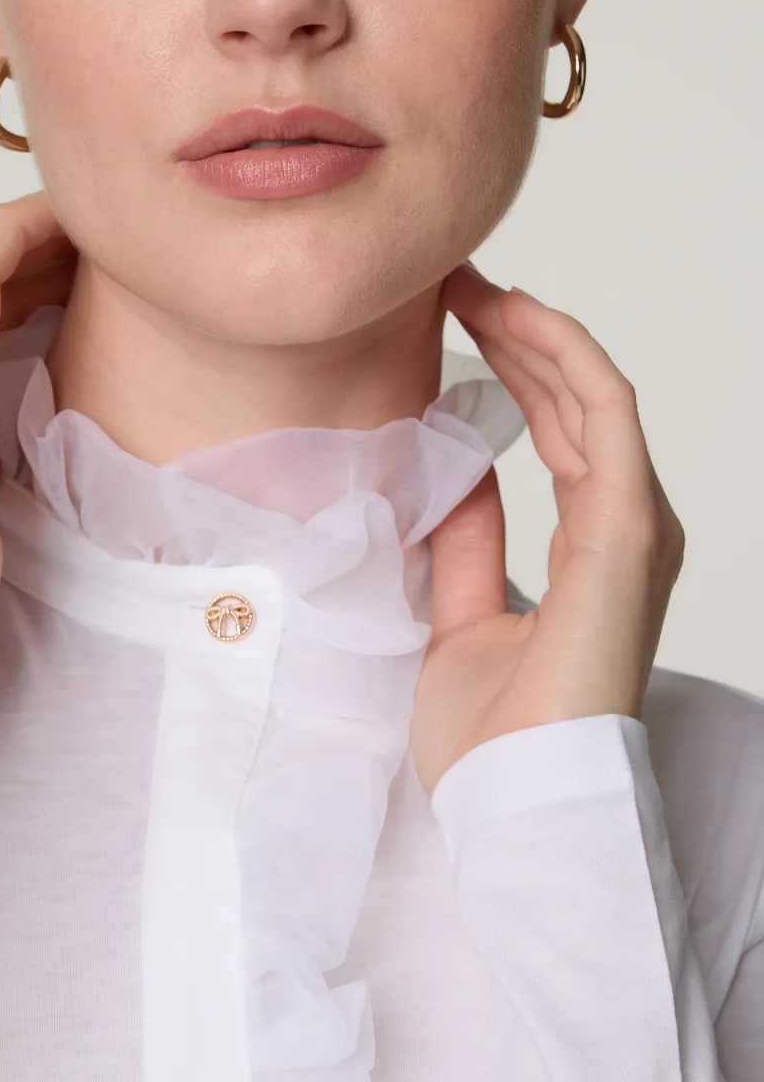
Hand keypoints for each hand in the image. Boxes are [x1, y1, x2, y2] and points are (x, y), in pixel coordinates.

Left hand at [409, 263, 684, 796]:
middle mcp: (623, 529)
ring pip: (591, 393)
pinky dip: (565, 354)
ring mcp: (632, 525)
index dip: (509, 370)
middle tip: (448, 284)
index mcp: (591, 550)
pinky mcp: (626, 527)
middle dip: (514, 335)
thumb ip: (467, 544)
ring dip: (533, 329)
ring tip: (467, 283)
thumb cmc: (491, 735)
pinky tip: (517, 313)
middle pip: (574, 403)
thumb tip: (451, 476)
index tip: (448, 323)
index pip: (557, 434)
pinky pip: (605, 412)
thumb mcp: (458, 616)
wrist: (513, 797)